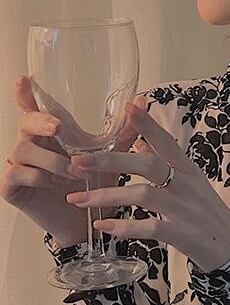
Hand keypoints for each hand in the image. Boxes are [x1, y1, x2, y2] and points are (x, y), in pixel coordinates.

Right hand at [0, 76, 147, 247]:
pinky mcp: (11, 186)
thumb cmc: (94, 187)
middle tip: (58, 129)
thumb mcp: (112, 158)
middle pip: (25, 123)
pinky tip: (57, 185)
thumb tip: (142, 102)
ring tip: (76, 173)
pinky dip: (39, 178)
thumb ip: (125, 132)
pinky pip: (17, 174)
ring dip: (52, 161)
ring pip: (23, 150)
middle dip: (41, 123)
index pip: (34, 108)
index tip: (25, 80)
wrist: (88, 225)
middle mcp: (31, 145)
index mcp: (51, 135)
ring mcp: (18, 165)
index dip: (26, 94)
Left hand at [65, 101, 229, 273]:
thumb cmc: (208, 215)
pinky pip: (149, 228)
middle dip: (110, 161)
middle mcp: (187, 186)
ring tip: (79, 199)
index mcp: (189, 170)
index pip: (167, 142)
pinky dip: (124, 227)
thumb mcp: (193, 184)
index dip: (148, 125)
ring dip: (107, 197)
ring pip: (143, 195)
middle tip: (78, 161)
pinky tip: (104, 227)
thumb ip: (167, 163)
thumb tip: (141, 140)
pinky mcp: (182, 234)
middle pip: (147, 164)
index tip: (128, 107)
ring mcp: (185, 210)